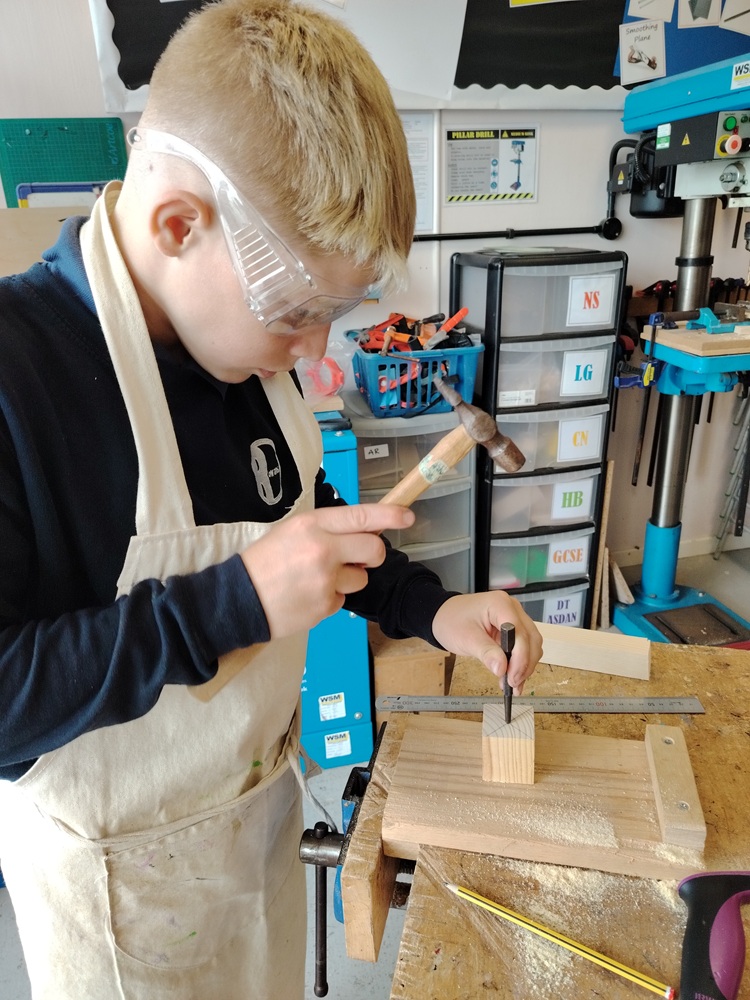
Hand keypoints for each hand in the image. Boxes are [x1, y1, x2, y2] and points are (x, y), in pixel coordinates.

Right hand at [240, 504, 413, 638]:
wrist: (237, 598)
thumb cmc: (264, 561)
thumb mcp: (292, 531)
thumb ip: (328, 529)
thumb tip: (365, 532)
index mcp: (313, 525)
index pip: (361, 516)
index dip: (389, 516)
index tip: (406, 516)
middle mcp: (323, 549)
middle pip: (373, 549)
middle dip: (372, 555)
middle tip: (359, 559)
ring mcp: (325, 580)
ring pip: (361, 579)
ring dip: (348, 580)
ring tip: (319, 579)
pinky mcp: (324, 606)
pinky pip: (343, 600)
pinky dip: (331, 598)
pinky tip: (309, 595)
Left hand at [430, 592, 542, 693]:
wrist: (443, 616)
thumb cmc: (451, 622)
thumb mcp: (466, 639)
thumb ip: (486, 653)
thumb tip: (502, 669)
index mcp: (501, 604)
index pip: (520, 633)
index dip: (520, 658)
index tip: (512, 678)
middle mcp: (513, 608)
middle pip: (531, 639)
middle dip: (525, 664)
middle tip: (513, 684)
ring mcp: (515, 617)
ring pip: (531, 644)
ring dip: (525, 665)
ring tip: (512, 684)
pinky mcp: (513, 628)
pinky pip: (524, 647)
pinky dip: (521, 663)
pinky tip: (513, 678)